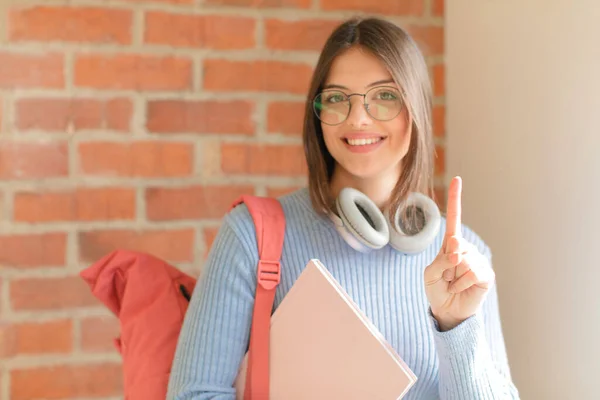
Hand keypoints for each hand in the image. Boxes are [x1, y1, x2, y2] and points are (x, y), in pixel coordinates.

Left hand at [424, 176, 494, 330]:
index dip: (456, 199)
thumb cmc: (437, 289)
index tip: (457, 179)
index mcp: (451, 244)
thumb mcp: (430, 273)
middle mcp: (466, 249)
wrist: (448, 310)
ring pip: (464, 261)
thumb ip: (441, 260)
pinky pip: (472, 273)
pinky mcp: (486, 274)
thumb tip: (458, 253)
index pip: (455, 218)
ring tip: (454, 284)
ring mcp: (478, 260)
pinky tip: (461, 289)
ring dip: (453, 278)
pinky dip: (461, 284)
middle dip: (447, 263)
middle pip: (456, 245)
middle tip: (447, 277)